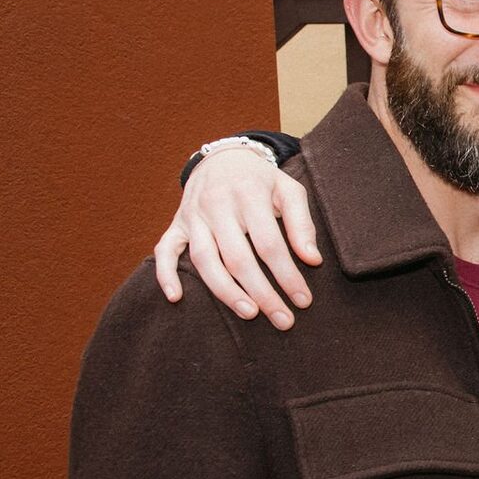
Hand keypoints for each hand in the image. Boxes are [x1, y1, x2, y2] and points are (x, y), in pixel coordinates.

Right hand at [153, 148, 320, 329]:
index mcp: (248, 195)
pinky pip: (165, 250)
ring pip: (205, 259)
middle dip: (262, 292)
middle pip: (238, 257)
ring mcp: (194, 216)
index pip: (269, 244)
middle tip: (283, 320)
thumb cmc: (262, 181)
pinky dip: (166, 274)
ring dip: (225, 291)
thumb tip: (313, 259)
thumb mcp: (289, 190)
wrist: (223, 158)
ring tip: (249, 314)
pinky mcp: (177, 224)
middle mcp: (218, 206)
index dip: (287, 275)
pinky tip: (176, 298)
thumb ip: (302, 223)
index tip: (303, 300)